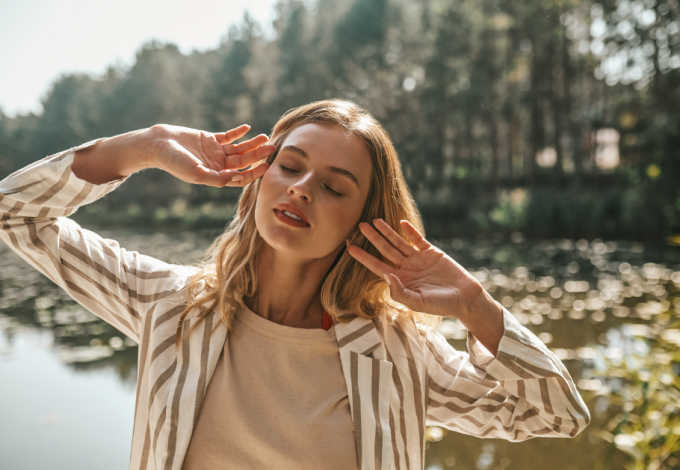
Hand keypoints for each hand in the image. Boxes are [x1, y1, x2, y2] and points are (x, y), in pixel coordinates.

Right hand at [151, 124, 274, 187]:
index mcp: (216, 176)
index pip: (240, 177)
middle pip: (243, 161)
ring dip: (251, 143)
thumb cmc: (174, 162)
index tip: (267, 166)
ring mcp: (215, 152)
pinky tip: (247, 128)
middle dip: (258, 155)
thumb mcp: (195, 173)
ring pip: (239, 148)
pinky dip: (238, 132)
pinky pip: (228, 136)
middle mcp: (218, 165)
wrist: (157, 144)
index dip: (254, 173)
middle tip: (271, 147)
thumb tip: (237, 179)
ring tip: (264, 137)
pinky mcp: (210, 139)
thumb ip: (216, 178)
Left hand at [346, 219, 487, 320]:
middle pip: (385, 250)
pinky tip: (401, 223)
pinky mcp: (431, 252)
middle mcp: (406, 268)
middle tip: (360, 225)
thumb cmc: (441, 305)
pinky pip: (417, 239)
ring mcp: (418, 259)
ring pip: (398, 243)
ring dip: (387, 232)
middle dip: (372, 238)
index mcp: (400, 281)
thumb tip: (387, 276)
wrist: (465, 298)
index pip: (377, 266)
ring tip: (375, 220)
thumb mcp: (418, 302)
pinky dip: (410, 231)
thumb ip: (400, 292)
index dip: (363, 257)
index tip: (350, 247)